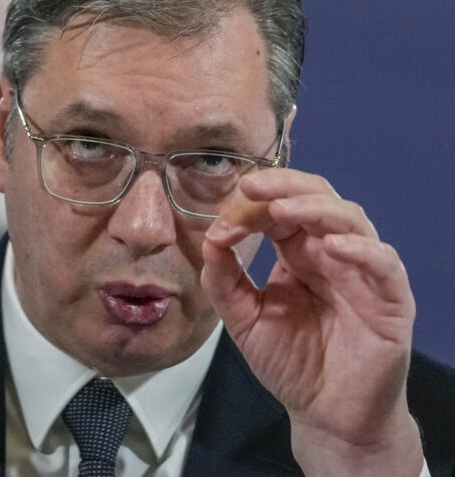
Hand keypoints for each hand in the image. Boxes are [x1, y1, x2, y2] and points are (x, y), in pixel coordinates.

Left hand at [201, 169, 422, 475]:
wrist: (325, 415)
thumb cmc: (291, 364)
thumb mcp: (244, 319)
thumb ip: (225, 281)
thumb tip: (209, 238)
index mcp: (298, 254)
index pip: (280, 210)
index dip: (252, 207)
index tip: (222, 220)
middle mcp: (331, 254)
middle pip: (317, 198)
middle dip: (284, 186)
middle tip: (250, 186)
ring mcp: (362, 273)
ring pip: (351, 219)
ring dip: (316, 208)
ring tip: (281, 209)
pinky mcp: (391, 300)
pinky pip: (383, 264)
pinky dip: (360, 250)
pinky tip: (330, 248)